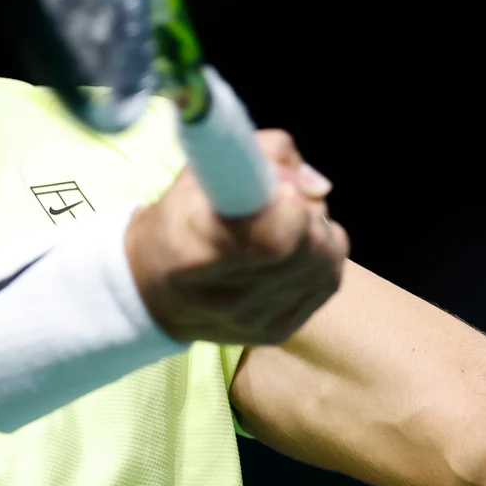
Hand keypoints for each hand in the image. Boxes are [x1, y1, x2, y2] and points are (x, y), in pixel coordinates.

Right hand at [127, 129, 348, 344]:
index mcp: (200, 254)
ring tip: (287, 224)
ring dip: (318, 231)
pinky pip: (329, 280)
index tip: (279, 189)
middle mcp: (233, 298)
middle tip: (283, 199)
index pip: (276, 237)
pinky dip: (320, 256)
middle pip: (312, 244)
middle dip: (307, 209)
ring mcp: (261, 320)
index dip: (290, 203)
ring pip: (328, 260)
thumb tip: (317, 185)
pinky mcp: (283, 330)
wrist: (156, 294)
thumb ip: (262, 154)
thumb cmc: (178, 220)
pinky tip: (293, 250)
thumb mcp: (200, 172)